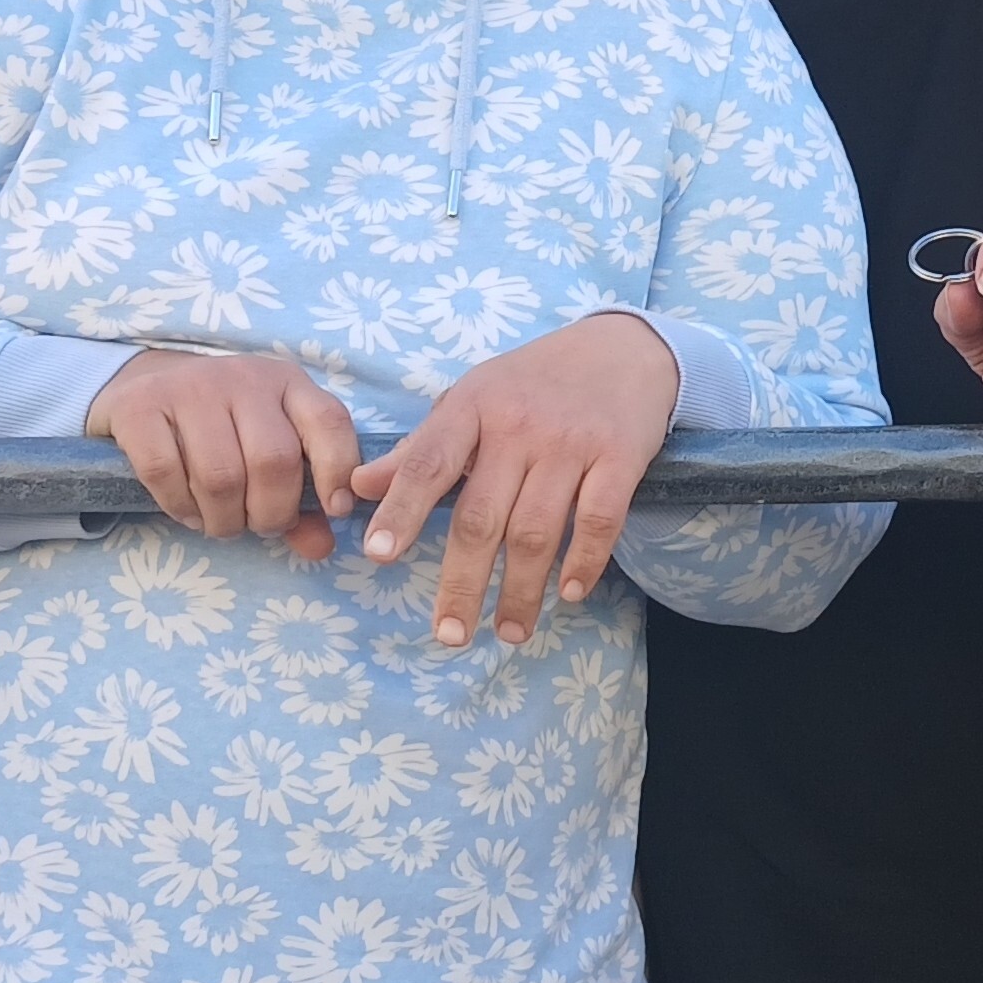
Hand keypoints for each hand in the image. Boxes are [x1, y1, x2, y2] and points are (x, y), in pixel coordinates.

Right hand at [86, 351, 360, 564]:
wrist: (145, 385)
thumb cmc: (223, 426)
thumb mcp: (269, 448)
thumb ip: (300, 500)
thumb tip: (320, 548)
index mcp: (288, 383)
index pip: (329, 421)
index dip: (337, 471)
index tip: (334, 510)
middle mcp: (243, 377)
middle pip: (273, 460)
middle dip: (270, 512)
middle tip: (257, 525)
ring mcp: (190, 386)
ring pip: (220, 475)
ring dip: (224, 518)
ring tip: (221, 522)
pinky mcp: (139, 405)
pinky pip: (165, 472)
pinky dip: (180, 506)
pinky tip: (187, 510)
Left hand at [349, 313, 679, 648]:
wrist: (624, 348)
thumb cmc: (534, 382)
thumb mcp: (472, 398)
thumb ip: (421, 447)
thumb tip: (358, 488)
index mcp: (474, 406)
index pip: (429, 463)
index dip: (401, 510)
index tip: (379, 555)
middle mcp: (520, 424)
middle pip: (482, 516)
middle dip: (463, 582)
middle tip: (448, 634)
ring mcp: (572, 442)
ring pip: (538, 530)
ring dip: (523, 590)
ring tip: (510, 632)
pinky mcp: (621, 456)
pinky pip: (600, 520)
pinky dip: (585, 561)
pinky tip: (569, 593)